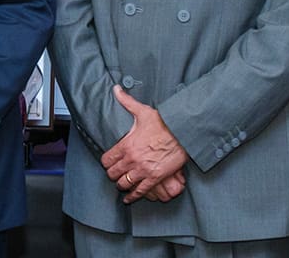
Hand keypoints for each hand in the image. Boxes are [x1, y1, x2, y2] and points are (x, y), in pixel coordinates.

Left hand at [101, 85, 187, 203]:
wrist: (182, 133)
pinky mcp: (155, 178)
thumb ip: (126, 101)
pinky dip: (133, 196)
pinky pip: (139, 191)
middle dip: (112, 174)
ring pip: (124, 184)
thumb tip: (116, 89)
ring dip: (122, 185)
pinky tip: (129, 198)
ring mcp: (143, 170)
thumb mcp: (142, 111)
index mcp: (126, 145)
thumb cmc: (163, 122)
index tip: (108, 163)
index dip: (106, 163)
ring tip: (122, 184)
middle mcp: (132, 160)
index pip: (107, 160)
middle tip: (115, 174)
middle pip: (113, 174)